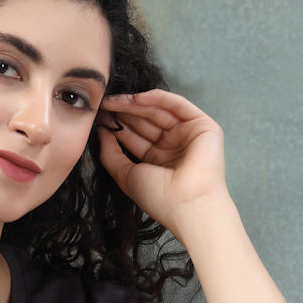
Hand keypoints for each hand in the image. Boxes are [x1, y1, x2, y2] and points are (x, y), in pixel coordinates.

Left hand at [96, 89, 227, 232]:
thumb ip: (111, 154)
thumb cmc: (159, 197)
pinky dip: (158, 98)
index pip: (136, 136)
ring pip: (159, 110)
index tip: (99, 117)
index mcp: (158, 160)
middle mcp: (174, 146)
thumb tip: (101, 132)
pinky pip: (178, 105)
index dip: (117, 125)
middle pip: (146, 121)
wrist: (187, 204)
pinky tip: (136, 98)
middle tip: (104, 104)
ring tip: (114, 101)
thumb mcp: (126, 175)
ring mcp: (189, 134)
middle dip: (124, 112)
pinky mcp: (203, 126)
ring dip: (136, 103)